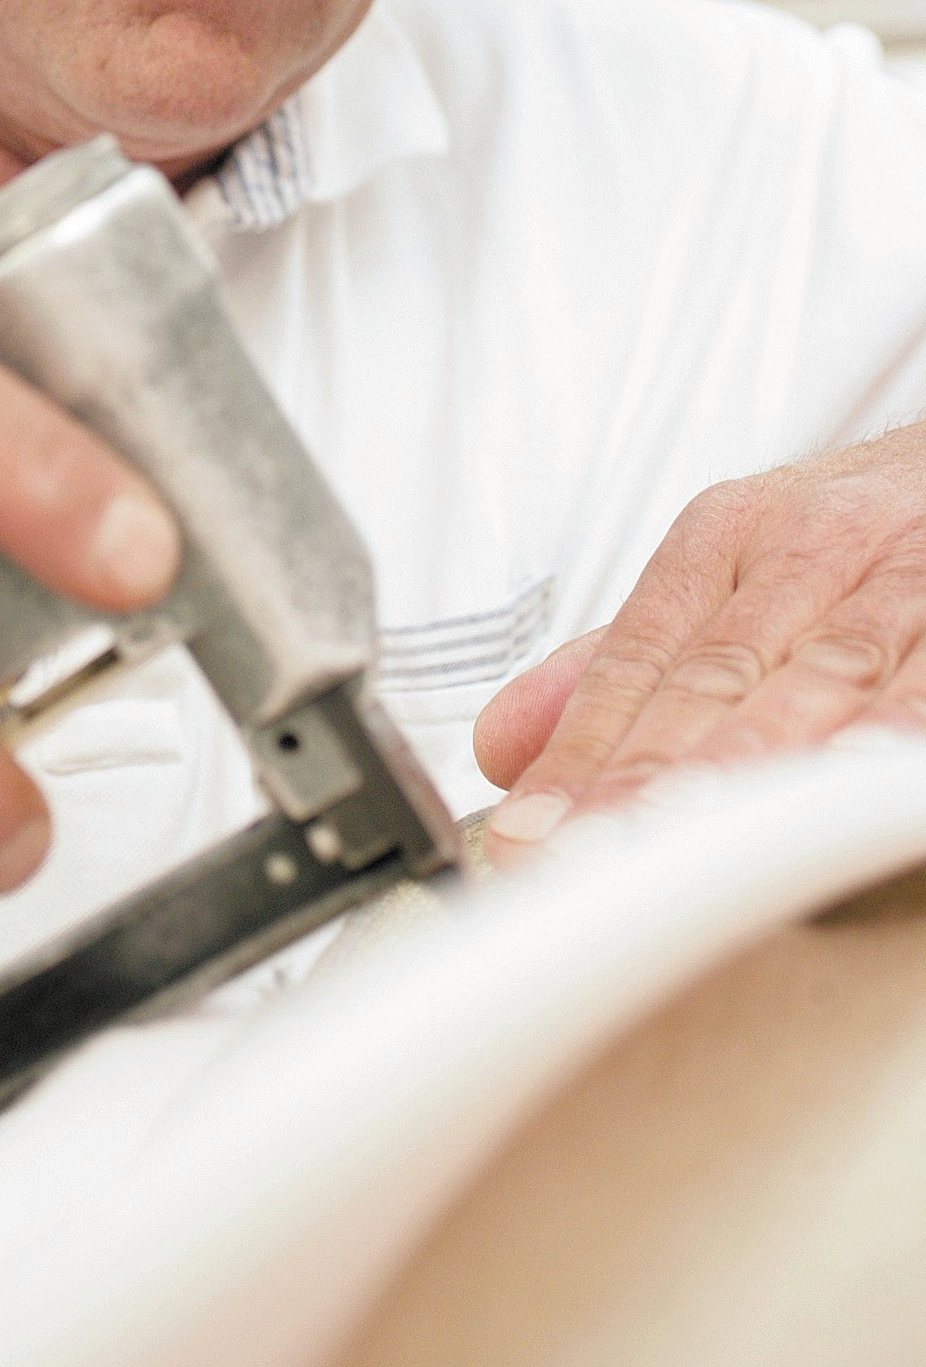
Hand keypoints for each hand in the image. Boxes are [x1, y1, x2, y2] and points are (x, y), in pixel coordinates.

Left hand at [476, 423, 925, 864]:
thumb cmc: (847, 538)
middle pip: (718, 671)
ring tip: (693, 837)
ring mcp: (901, 573)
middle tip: (595, 853)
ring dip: (754, 761)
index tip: (533, 831)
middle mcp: (809, 544)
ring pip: (821, 675)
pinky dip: (889, 734)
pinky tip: (844, 790)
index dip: (582, 748)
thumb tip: (502, 745)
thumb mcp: (727, 571)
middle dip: (652, 771)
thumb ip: (619, 665)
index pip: (637, 654)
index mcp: (727, 535)